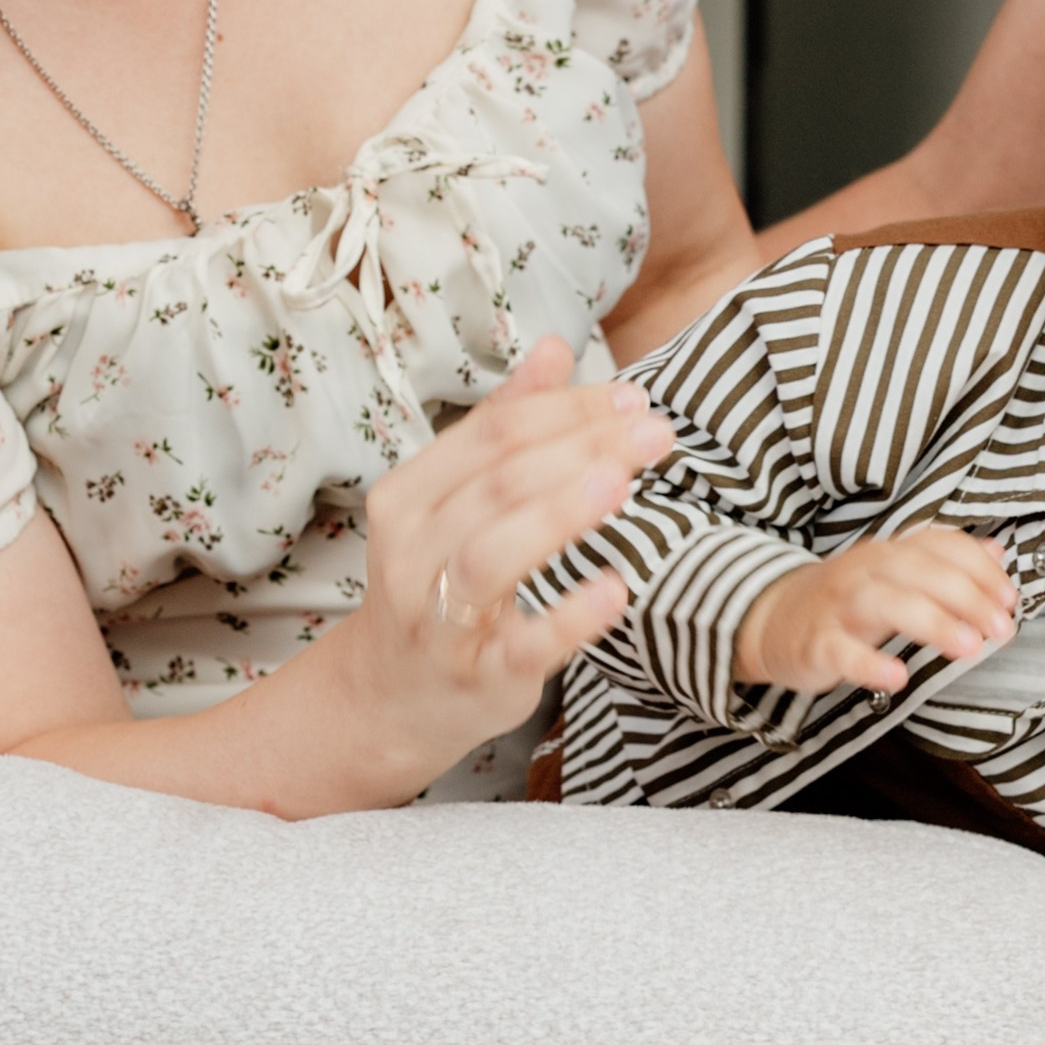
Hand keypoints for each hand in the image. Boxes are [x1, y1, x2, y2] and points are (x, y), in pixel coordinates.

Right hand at [335, 333, 674, 781]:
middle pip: (498, 483)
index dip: (566, 409)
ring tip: (624, 485)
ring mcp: (439, 618)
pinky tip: (614, 589)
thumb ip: (503, 423)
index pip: (492, 433)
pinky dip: (569, 617)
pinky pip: (522, 644)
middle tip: (654, 433)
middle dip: (582, 448)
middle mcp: (413, 551)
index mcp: (409, 495)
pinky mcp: (477, 675)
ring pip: (493, 554)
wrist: (390, 696)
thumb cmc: (438, 582)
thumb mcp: (455, 498)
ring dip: (561, 514)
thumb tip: (555, 348)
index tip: (633, 400)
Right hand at [733, 525, 1016, 695]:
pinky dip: (869, 663)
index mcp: (888, 553)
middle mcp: (865, 572)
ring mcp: (838, 607)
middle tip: (1001, 629)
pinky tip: (897, 676)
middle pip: (919, 571)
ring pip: (885, 603)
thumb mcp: (895, 575)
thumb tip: (996, 552)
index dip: (979, 569)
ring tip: (968, 647)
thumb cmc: (845, 601)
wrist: (770, 619)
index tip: (1010, 598)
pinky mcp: (816, 644)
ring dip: (931, 622)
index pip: (939, 545)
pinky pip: (842, 651)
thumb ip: (946, 562)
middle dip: (967, 597)